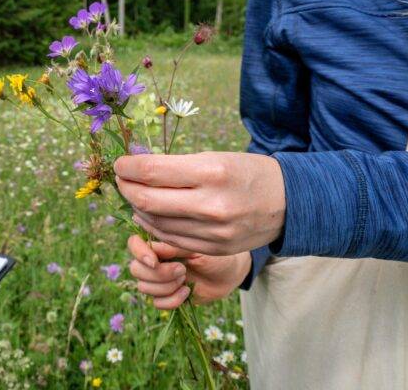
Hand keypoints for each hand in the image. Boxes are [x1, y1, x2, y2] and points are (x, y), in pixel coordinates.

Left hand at [115, 152, 284, 255]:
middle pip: (148, 200)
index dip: (128, 168)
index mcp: (212, 172)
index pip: (152, 172)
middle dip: (126, 188)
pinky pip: (170, 238)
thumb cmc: (246, 173)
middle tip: (121, 180)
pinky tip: (148, 214)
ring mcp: (212, 231)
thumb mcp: (215, 158)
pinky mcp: (213, 248)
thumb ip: (177, 167)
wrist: (288, 203)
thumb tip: (136, 170)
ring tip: (134, 195)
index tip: (120, 165)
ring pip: (156, 223)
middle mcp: (211, 204)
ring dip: (137, 208)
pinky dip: (153, 226)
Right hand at [127, 235, 250, 308]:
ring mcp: (158, 280)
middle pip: (135, 269)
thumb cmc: (215, 255)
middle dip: (158, 274)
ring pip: (144, 287)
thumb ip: (174, 246)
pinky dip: (172, 300)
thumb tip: (153, 247)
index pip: (133, 244)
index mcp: (159, 243)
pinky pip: (157, 303)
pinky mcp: (166, 296)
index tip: (155, 262)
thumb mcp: (197, 247)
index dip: (139, 253)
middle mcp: (154, 260)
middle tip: (182, 270)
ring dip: (166, 287)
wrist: (229, 275)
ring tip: (185, 280)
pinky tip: (187, 292)